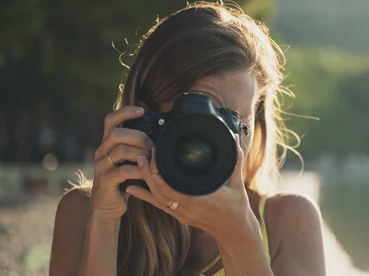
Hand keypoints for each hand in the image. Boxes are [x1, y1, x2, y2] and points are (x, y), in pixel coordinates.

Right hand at [89, 106, 153, 223]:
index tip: (142, 110)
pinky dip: (138, 170)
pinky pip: (122, 171)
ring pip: (120, 151)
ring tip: (152, 159)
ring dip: (140, 153)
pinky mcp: (105, 181)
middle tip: (152, 144)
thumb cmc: (124, 180)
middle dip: (138, 136)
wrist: (108, 206)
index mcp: (108, 143)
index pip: (110, 120)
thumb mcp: (129, 160)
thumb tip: (160, 133)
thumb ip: (137, 147)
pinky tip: (146, 173)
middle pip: (116, 134)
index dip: (125, 112)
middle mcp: (102, 152)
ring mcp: (102, 166)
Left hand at [126, 135, 256, 241]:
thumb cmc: (237, 206)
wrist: (233, 230)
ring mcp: (182, 213)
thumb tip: (234, 138)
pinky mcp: (179, 216)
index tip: (156, 156)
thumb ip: (234, 160)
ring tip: (138, 163)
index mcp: (202, 198)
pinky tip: (131, 188)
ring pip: (157, 198)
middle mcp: (189, 207)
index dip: (161, 174)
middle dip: (149, 173)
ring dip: (145, 181)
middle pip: (161, 191)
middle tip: (143, 155)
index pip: (175, 187)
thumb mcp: (237, 183)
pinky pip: (158, 205)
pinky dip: (144, 196)